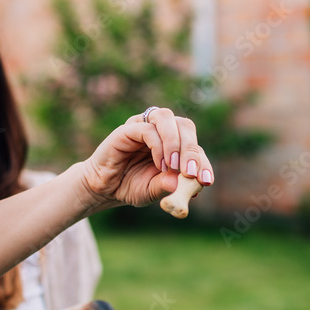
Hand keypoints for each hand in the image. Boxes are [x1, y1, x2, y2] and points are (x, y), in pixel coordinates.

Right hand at [78, 107, 213, 210]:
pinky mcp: (128, 129)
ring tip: (174, 167)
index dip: (203, 163)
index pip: (195, 146)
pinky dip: (158, 146)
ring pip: (167, 118)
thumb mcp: (152, 191)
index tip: (206, 181)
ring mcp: (144, 126)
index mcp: (173, 144)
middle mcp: (161, 131)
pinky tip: (159, 165)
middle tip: (190, 173)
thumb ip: (165, 187)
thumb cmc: (131, 186)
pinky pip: (148, 129)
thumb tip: (177, 183)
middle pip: (185, 125)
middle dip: (191, 149)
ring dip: (175, 142)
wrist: (104, 188)